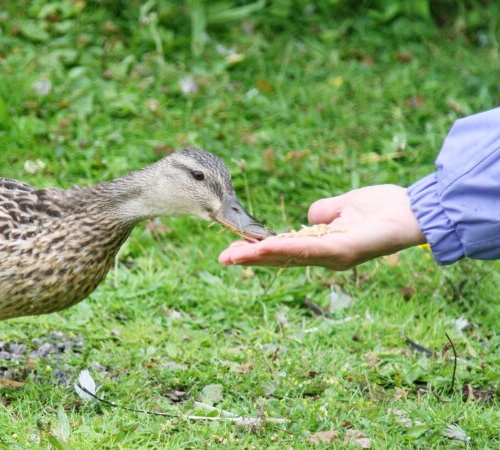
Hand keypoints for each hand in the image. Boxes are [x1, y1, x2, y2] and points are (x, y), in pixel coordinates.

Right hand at [218, 185, 426, 270]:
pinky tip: (265, 247)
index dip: (259, 251)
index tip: (234, 250)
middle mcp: (326, 256)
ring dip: (260, 256)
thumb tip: (309, 216)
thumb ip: (323, 212)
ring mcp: (334, 255)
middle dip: (250, 259)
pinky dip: (285, 249)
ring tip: (235, 256)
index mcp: (323, 246)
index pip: (285, 251)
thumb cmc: (384, 207)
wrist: (416, 210)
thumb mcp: (343, 205)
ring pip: (289, 257)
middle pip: (281, 259)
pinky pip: (309, 250)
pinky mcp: (344, 251)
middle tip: (223, 258)